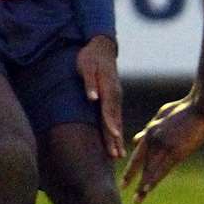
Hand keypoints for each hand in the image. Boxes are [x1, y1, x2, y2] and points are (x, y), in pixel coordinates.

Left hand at [77, 35, 123, 159]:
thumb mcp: (86, 66)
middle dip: (116, 139)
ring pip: (116, 121)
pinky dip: (115, 131)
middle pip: (115, 120)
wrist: (101, 47)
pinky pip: (114, 118)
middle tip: (117, 155)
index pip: (109, 110)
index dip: (111, 124)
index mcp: (109, 89)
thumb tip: (92, 98)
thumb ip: (89, 82)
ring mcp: (115, 98)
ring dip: (117, 138)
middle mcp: (115, 96)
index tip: (113, 137)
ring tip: (118, 154)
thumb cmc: (90, 57)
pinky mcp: (112, 99)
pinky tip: (115, 141)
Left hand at [122, 92, 203, 203]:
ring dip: (143, 185)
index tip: (124, 179)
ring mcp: (163, 145)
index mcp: (150, 130)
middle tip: (122, 190)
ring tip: (137, 199)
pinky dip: (154, 180)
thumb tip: (136, 139)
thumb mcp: (162, 115)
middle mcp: (153, 139)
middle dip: (131, 177)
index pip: (138, 154)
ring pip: (151, 169)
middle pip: (141, 163)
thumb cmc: (185, 108)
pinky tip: (147, 190)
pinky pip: (163, 169)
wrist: (200, 105)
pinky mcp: (176, 150)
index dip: (131, 167)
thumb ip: (149, 129)